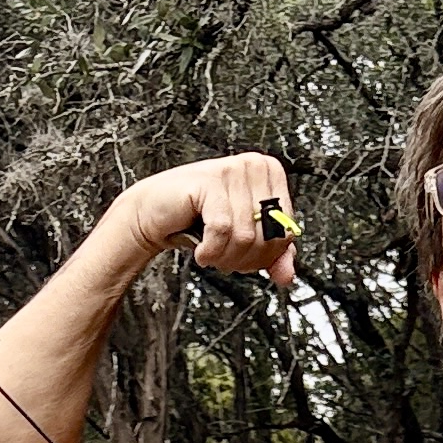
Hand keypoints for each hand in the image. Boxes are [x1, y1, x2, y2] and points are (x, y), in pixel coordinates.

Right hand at [117, 154, 298, 291]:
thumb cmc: (196, 219)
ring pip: (246, 237)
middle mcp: (255, 165)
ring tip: (210, 251)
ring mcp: (233, 170)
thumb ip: (270, 255)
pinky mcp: (211, 181)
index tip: (242, 255)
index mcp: (270, 173)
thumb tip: (287, 276)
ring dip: (225, 257)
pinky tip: (202, 250)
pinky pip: (223, 230)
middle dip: (245, 259)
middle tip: (223, 255)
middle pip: (269, 236)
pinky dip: (211, 251)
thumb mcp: (241, 238)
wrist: (154, 213)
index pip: (287, 232)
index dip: (265, 256)